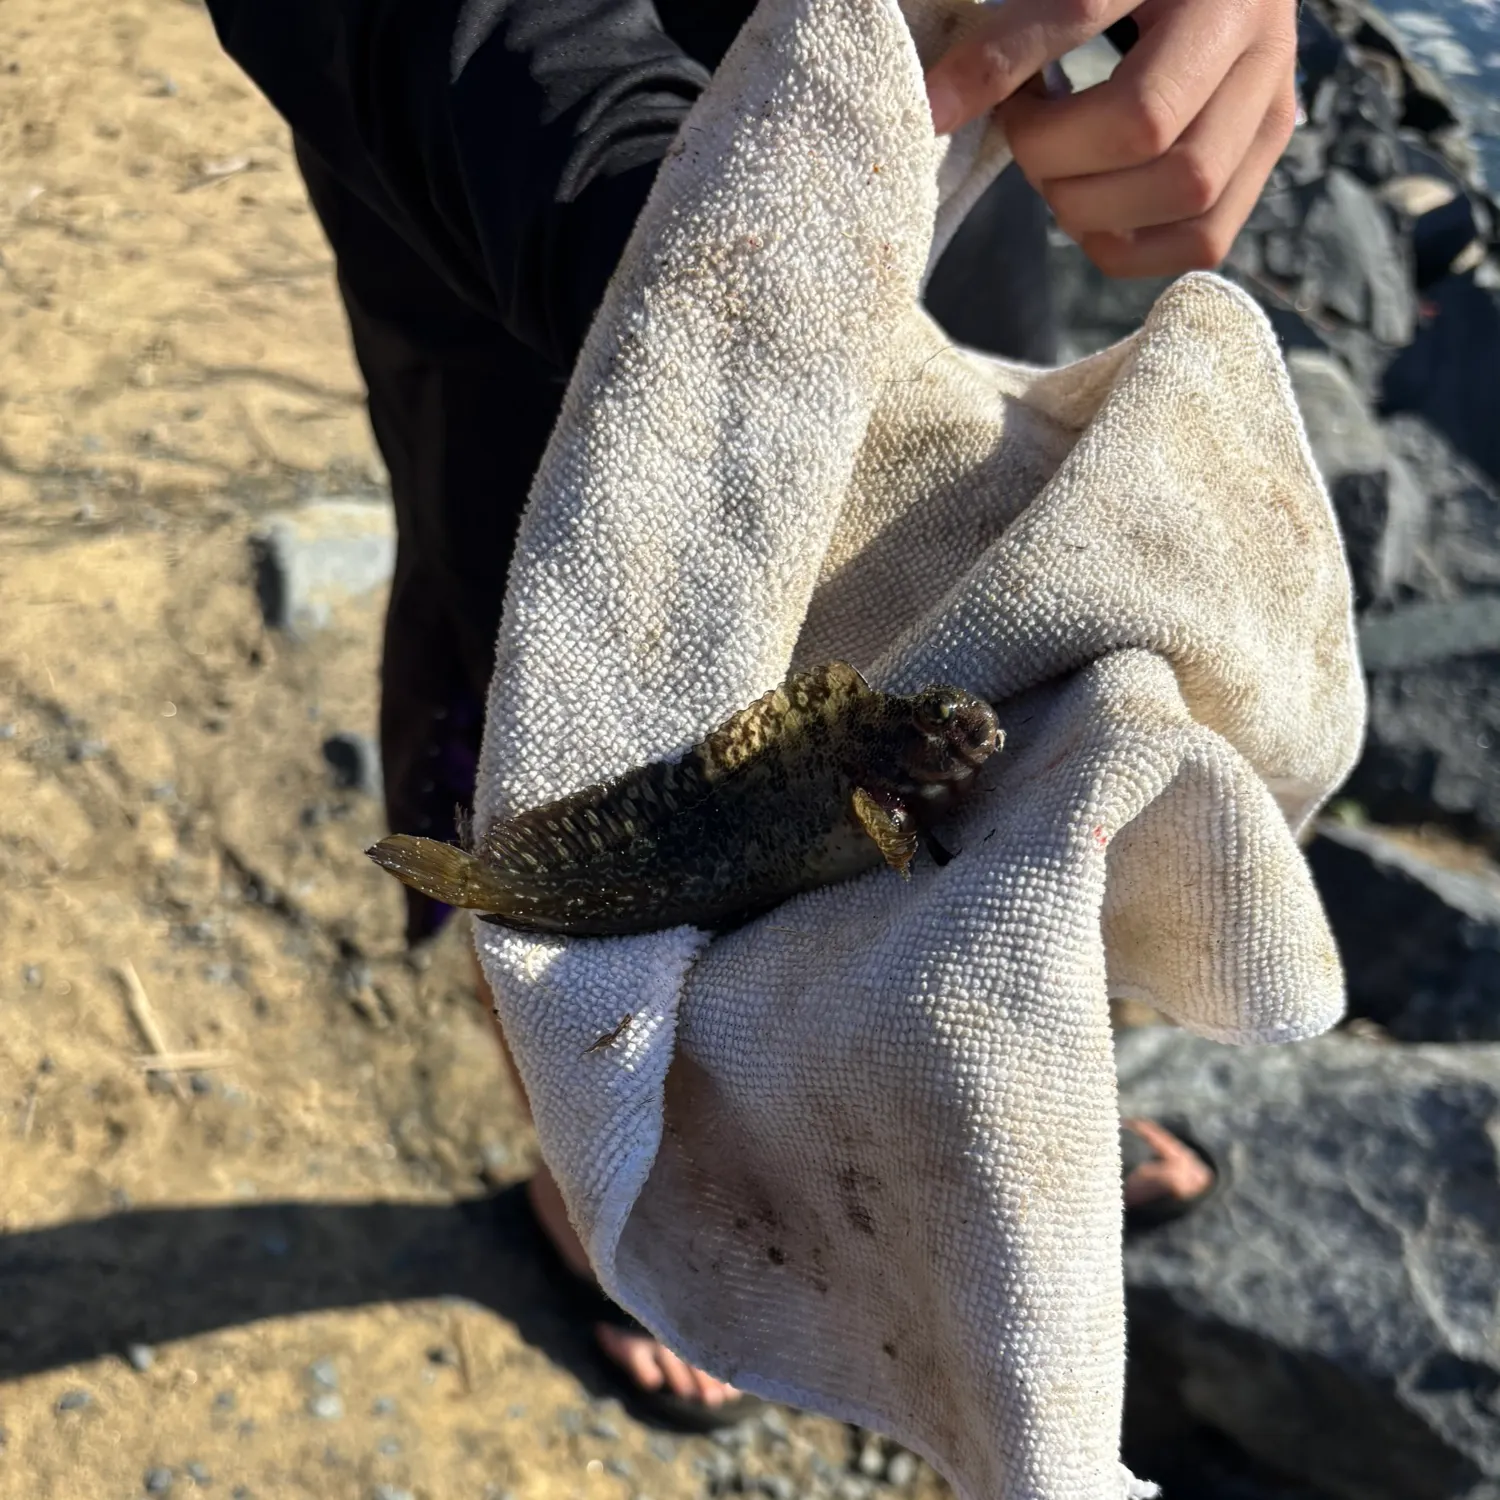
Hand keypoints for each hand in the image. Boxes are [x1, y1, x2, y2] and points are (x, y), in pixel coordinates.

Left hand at [923, 0, 1298, 278]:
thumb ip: (1011, 38)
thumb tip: (931, 111)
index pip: (1119, 77)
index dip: (1029, 110)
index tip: (972, 106)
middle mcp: (1264, 45)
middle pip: (1166, 155)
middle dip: (1067, 169)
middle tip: (1031, 136)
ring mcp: (1273, 107)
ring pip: (1191, 203)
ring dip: (1096, 211)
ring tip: (1059, 168)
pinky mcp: (1264, 156)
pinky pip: (1202, 240)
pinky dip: (1129, 242)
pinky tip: (1093, 204)